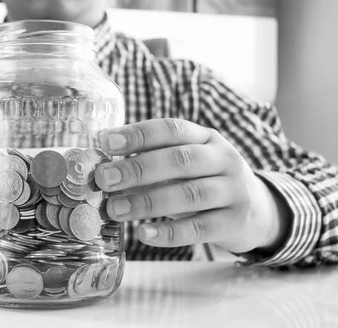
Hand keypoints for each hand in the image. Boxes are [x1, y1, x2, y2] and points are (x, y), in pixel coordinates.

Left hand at [95, 118, 288, 253]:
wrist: (258, 210)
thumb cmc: (206, 181)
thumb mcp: (188, 162)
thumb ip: (153, 160)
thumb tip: (105, 166)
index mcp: (206, 137)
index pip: (171, 129)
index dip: (139, 134)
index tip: (106, 141)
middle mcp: (223, 159)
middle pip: (180, 160)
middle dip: (138, 169)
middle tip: (105, 179)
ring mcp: (232, 191)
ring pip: (188, 195)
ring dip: (147, 202)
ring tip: (115, 209)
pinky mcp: (234, 222)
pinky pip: (198, 229)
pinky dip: (168, 233)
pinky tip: (143, 234)